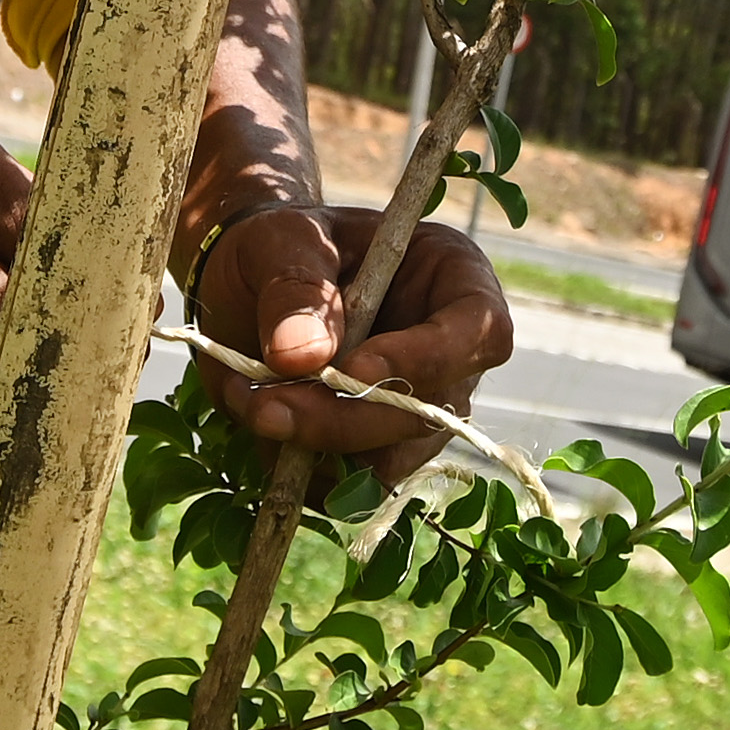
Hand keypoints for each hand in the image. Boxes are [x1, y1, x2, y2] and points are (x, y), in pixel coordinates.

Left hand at [189, 204, 516, 457]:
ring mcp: (418, 408)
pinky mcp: (375, 450)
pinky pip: (353, 487)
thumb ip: (294, 288)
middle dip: (346, 419)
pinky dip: (300, 470)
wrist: (247, 286)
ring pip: (393, 459)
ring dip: (316, 448)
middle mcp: (450, 352)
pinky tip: (257, 420)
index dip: (427, 358)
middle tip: (266, 406)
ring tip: (248, 401)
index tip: (353, 369)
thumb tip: (302, 357)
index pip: (481, 329)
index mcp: (452, 279)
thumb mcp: (281, 242)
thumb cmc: (280, 246)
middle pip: (432, 411)